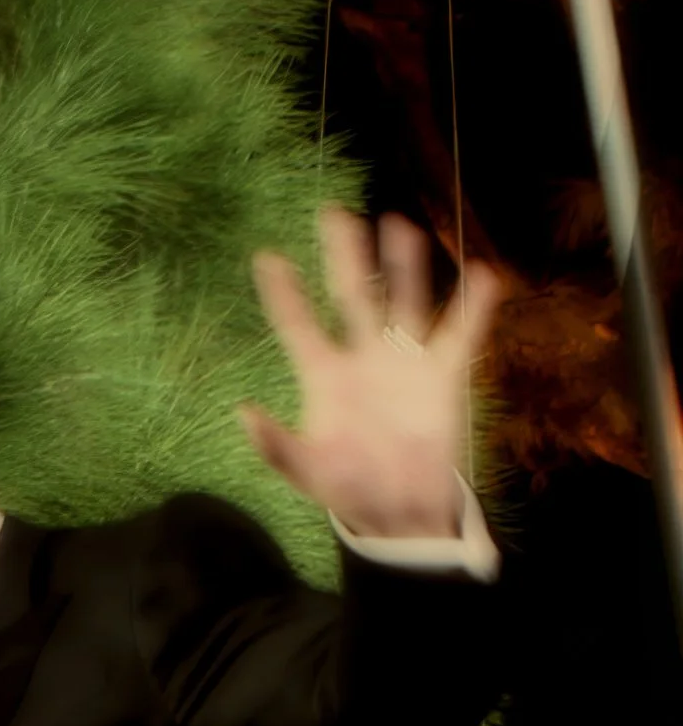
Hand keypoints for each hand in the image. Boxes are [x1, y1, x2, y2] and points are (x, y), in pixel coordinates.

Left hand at [240, 210, 502, 538]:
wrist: (400, 511)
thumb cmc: (348, 488)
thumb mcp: (306, 472)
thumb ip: (276, 445)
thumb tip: (243, 413)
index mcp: (324, 377)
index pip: (298, 327)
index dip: (283, 295)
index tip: (267, 258)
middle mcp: (363, 358)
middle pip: (353, 296)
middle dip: (344, 257)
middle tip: (333, 213)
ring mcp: (404, 361)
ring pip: (403, 300)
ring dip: (403, 265)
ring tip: (398, 225)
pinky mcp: (443, 374)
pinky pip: (460, 333)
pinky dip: (472, 307)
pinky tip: (481, 277)